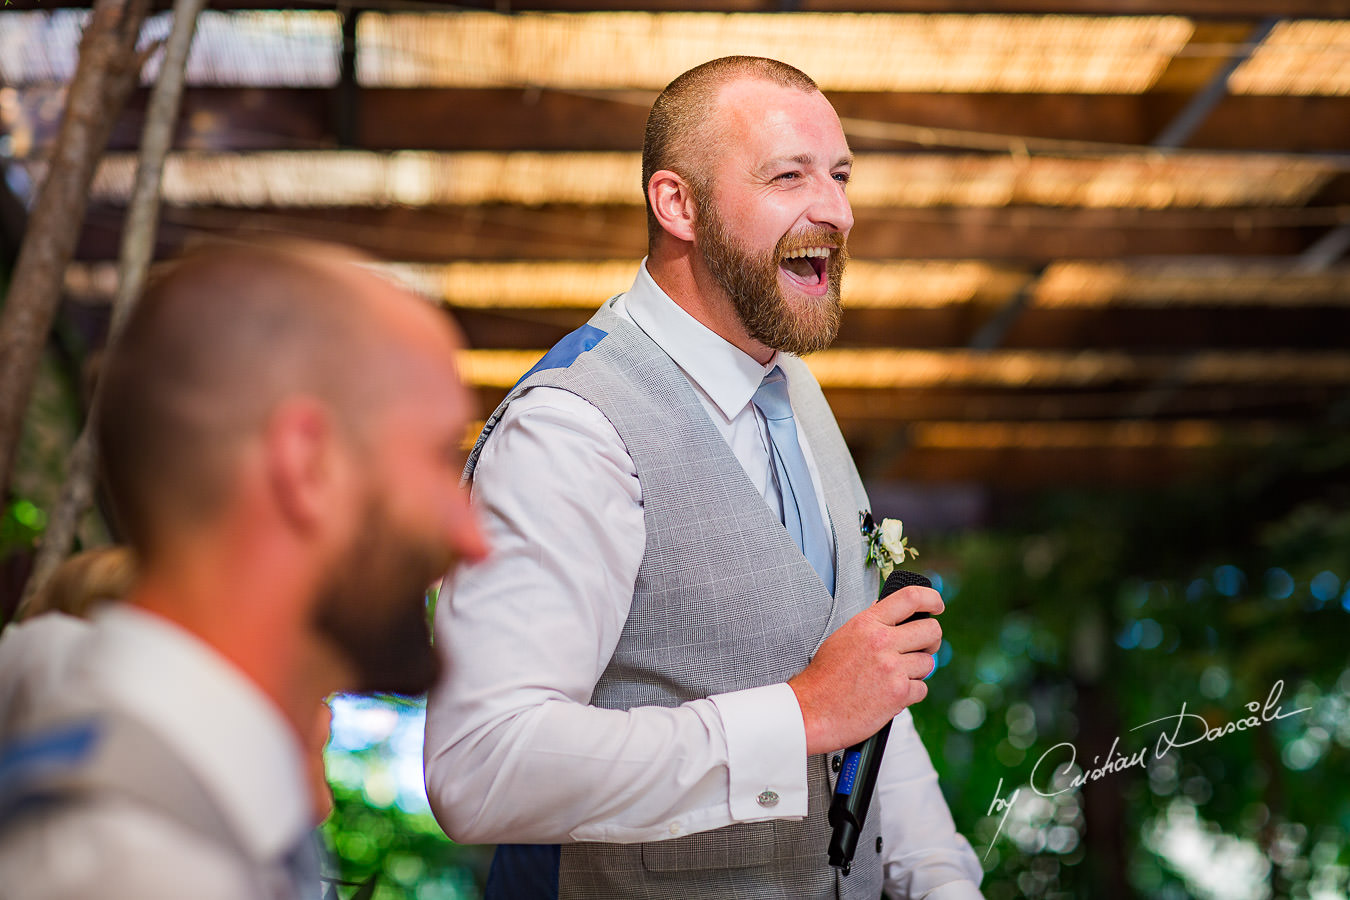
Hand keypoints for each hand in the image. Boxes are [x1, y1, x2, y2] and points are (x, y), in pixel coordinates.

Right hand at [787, 585, 942, 754]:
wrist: (811, 711)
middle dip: (930, 641)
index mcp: (867, 623)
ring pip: (928, 663)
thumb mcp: (843, 637)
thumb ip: (870, 624)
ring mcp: (892, 667)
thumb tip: (891, 611)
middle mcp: (882, 641)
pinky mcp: (898, 693)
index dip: (932, 599)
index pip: (911, 597)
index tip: (937, 605)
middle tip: (921, 649)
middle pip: (931, 630)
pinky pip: (922, 688)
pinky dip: (910, 694)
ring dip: (916, 672)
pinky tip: (890, 695)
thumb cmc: (824, 678)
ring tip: (892, 678)